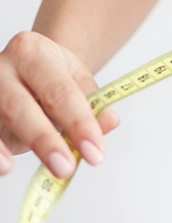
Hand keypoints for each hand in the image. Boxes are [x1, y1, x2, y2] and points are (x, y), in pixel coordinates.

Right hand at [0, 31, 118, 177]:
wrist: (26, 69)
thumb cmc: (52, 77)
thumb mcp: (76, 81)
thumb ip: (93, 103)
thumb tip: (109, 122)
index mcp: (34, 53)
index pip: (60, 91)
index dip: (79, 123)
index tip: (96, 153)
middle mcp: (2, 67)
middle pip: (20, 106)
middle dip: (43, 140)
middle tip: (65, 168)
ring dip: (1, 148)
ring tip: (10, 169)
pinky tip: (0, 166)